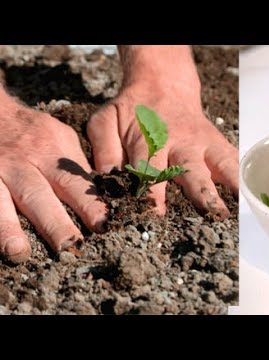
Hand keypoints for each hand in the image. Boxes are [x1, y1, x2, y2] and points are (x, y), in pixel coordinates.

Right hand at [0, 90, 106, 262]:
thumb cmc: (34, 131)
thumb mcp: (61, 137)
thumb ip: (76, 166)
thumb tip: (100, 195)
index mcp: (50, 153)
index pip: (73, 183)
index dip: (89, 205)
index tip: (103, 226)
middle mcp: (22, 163)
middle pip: (39, 196)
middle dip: (55, 223)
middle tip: (69, 246)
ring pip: (1, 201)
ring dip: (9, 228)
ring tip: (19, 253)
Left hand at [87, 46, 237, 218]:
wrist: (161, 86)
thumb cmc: (132, 110)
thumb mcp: (106, 122)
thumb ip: (104, 150)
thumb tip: (108, 181)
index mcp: (150, 141)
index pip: (151, 170)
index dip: (152, 194)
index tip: (155, 217)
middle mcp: (180, 144)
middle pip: (191, 170)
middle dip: (201, 191)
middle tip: (211, 213)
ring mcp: (202, 144)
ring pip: (220, 164)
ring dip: (230, 185)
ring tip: (240, 207)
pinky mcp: (217, 144)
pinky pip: (233, 160)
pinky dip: (242, 176)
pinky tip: (251, 195)